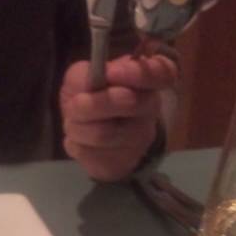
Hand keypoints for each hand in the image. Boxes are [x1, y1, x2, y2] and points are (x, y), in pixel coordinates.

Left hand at [60, 55, 177, 181]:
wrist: (90, 137)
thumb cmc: (91, 96)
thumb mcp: (84, 75)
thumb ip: (86, 73)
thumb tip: (91, 81)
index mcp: (148, 80)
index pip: (162, 72)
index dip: (138, 73)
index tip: (111, 72)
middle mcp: (150, 109)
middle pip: (132, 103)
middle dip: (99, 102)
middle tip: (79, 102)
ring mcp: (138, 139)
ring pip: (103, 132)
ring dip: (77, 124)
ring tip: (74, 119)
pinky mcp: (119, 163)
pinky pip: (90, 152)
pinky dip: (75, 143)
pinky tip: (79, 138)